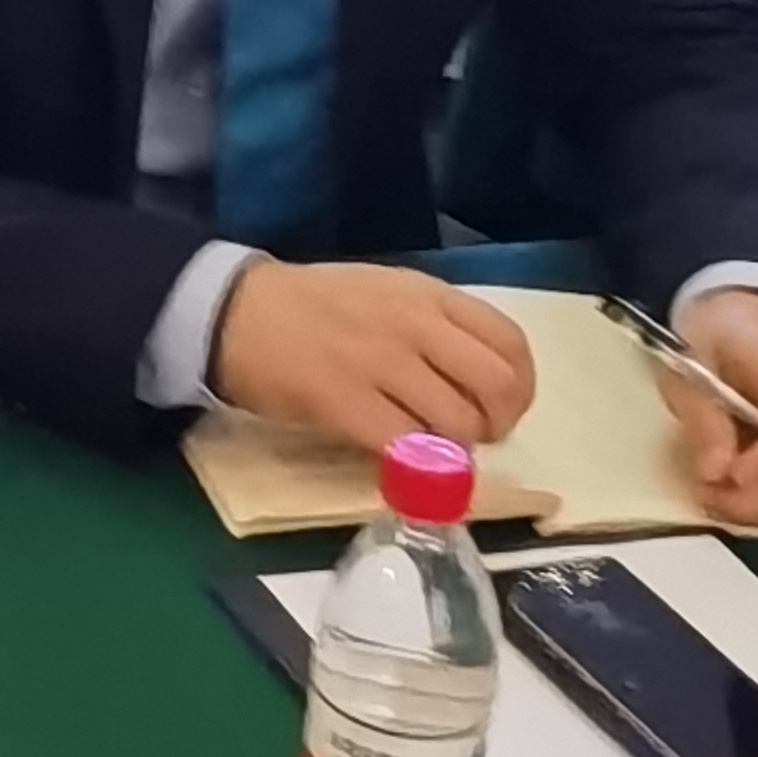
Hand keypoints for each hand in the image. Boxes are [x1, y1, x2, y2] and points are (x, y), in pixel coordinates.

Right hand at [203, 259, 539, 456]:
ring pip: (457, 424)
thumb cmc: (313, 306)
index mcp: (428, 295)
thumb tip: (478, 382)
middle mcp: (414, 325)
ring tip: (430, 449)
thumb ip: (435, 326)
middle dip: (496, 424)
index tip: (501, 409)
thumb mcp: (386, 291)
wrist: (237, 313)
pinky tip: (402, 462)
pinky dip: (416, 465)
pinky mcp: (347, 405)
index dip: (520, 388)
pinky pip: (408, 447)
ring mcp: (381, 364)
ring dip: (454, 450)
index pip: (510, 343)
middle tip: (472, 438)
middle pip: (497, 387)